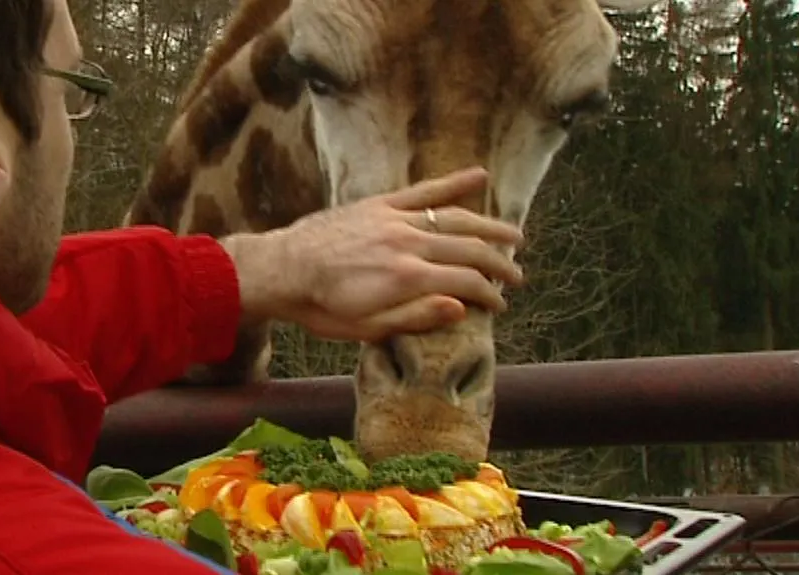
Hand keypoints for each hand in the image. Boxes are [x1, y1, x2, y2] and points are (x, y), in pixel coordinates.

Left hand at [223, 167, 524, 341]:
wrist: (281, 270)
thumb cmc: (320, 308)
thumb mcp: (366, 328)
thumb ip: (416, 317)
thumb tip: (462, 309)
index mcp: (406, 278)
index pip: (466, 283)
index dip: (489, 295)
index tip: (500, 306)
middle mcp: (406, 243)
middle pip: (469, 249)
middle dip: (499, 264)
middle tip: (517, 277)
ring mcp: (394, 219)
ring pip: (455, 217)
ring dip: (489, 226)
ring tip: (515, 236)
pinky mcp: (379, 204)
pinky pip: (422, 190)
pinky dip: (452, 183)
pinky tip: (479, 175)